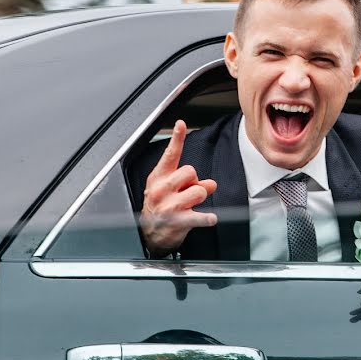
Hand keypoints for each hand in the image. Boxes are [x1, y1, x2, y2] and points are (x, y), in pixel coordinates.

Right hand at [141, 120, 217, 256]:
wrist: (149, 235)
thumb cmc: (160, 208)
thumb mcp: (171, 191)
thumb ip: (192, 183)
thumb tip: (211, 183)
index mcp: (158, 178)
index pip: (169, 155)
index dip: (176, 139)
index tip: (181, 124)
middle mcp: (161, 189)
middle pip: (190, 171)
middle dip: (194, 180)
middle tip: (188, 190)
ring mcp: (168, 206)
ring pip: (198, 190)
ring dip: (200, 197)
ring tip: (191, 204)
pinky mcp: (176, 221)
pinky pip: (198, 216)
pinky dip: (207, 218)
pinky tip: (210, 218)